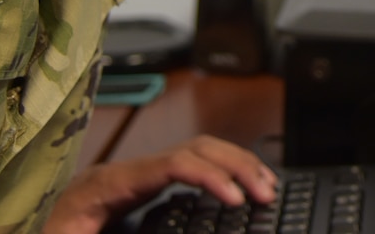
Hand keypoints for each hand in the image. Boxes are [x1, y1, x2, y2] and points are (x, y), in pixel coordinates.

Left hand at [45, 134, 278, 233]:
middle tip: (266, 192)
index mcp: (109, 184)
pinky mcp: (140, 189)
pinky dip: (220, 175)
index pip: (172, 164)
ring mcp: (135, 177)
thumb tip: (141, 228)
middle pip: (194, 149)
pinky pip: (190, 169)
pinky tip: (238, 190)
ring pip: (197, 153)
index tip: (236, 199)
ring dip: (235, 165)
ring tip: (265, 186)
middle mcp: (127, 172)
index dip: (209, 176)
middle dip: (235, 165)